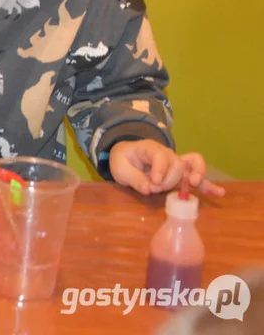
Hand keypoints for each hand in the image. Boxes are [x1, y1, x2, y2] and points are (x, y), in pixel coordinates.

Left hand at [109, 141, 225, 196]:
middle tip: (156, 188)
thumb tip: (148, 189)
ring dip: (196, 174)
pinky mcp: (181, 173)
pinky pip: (197, 175)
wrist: (125, 156)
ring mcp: (175, 163)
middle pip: (176, 164)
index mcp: (150, 148)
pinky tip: (219, 192)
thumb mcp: (121, 169)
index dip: (160, 170)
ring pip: (192, 164)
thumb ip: (134, 178)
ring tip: (194, 183)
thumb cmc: (123, 160)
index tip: (154, 183)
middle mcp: (166, 153)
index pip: (161, 156)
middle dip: (169, 179)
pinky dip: (208, 184)